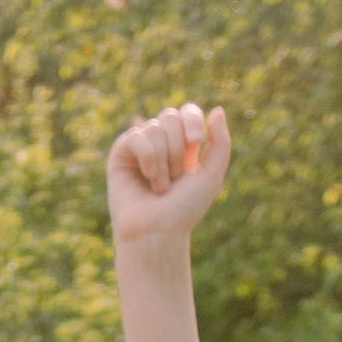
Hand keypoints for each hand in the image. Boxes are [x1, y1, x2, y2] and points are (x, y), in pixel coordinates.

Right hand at [108, 101, 231, 249]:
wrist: (159, 232)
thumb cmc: (185, 209)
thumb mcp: (212, 175)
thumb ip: (221, 143)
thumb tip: (218, 110)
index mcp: (183, 145)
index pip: (187, 111)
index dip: (192, 119)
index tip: (196, 142)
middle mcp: (161, 143)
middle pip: (171, 117)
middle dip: (177, 149)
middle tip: (175, 178)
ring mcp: (139, 147)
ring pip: (154, 128)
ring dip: (163, 161)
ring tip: (160, 187)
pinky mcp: (120, 154)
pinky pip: (136, 136)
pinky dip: (147, 158)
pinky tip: (147, 179)